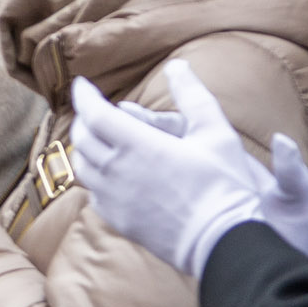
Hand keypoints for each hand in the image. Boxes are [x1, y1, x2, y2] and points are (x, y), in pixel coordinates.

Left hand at [68, 60, 307, 279]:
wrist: (224, 241)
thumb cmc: (225, 185)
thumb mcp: (216, 133)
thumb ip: (193, 96)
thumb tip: (178, 66)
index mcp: (138, 145)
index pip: (95, 113)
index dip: (84, 96)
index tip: (82, 85)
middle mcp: (118, 171)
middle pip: (83, 138)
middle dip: (83, 119)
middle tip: (91, 110)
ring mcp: (115, 199)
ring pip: (82, 167)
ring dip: (85, 149)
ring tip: (96, 140)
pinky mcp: (119, 221)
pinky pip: (93, 194)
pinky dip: (94, 178)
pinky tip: (107, 174)